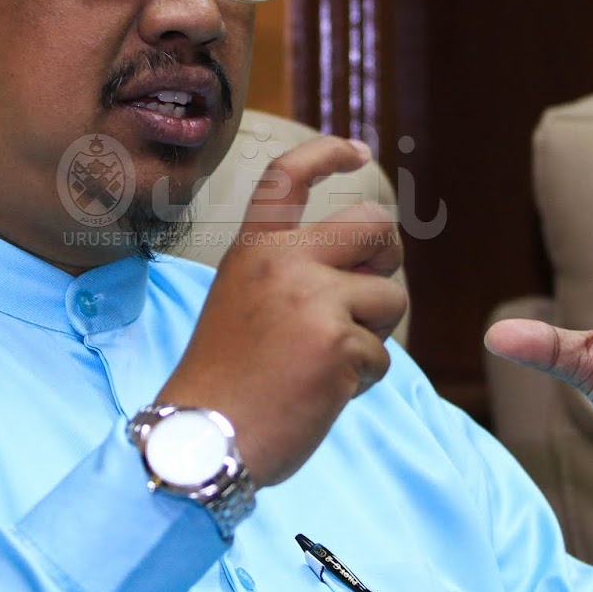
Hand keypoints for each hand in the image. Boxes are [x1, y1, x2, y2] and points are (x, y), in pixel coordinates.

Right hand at [157, 136, 406, 485]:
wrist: (202, 441)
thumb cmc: (223, 384)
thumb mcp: (242, 304)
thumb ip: (291, 275)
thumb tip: (362, 266)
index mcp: (254, 250)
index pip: (288, 178)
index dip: (327, 153)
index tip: (357, 150)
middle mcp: (283, 262)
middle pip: (374, 223)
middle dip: (386, 257)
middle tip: (366, 296)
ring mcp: (313, 300)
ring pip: (390, 298)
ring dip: (373, 334)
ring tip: (327, 362)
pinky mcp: (339, 344)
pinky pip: (382, 357)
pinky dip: (360, 381)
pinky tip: (319, 393)